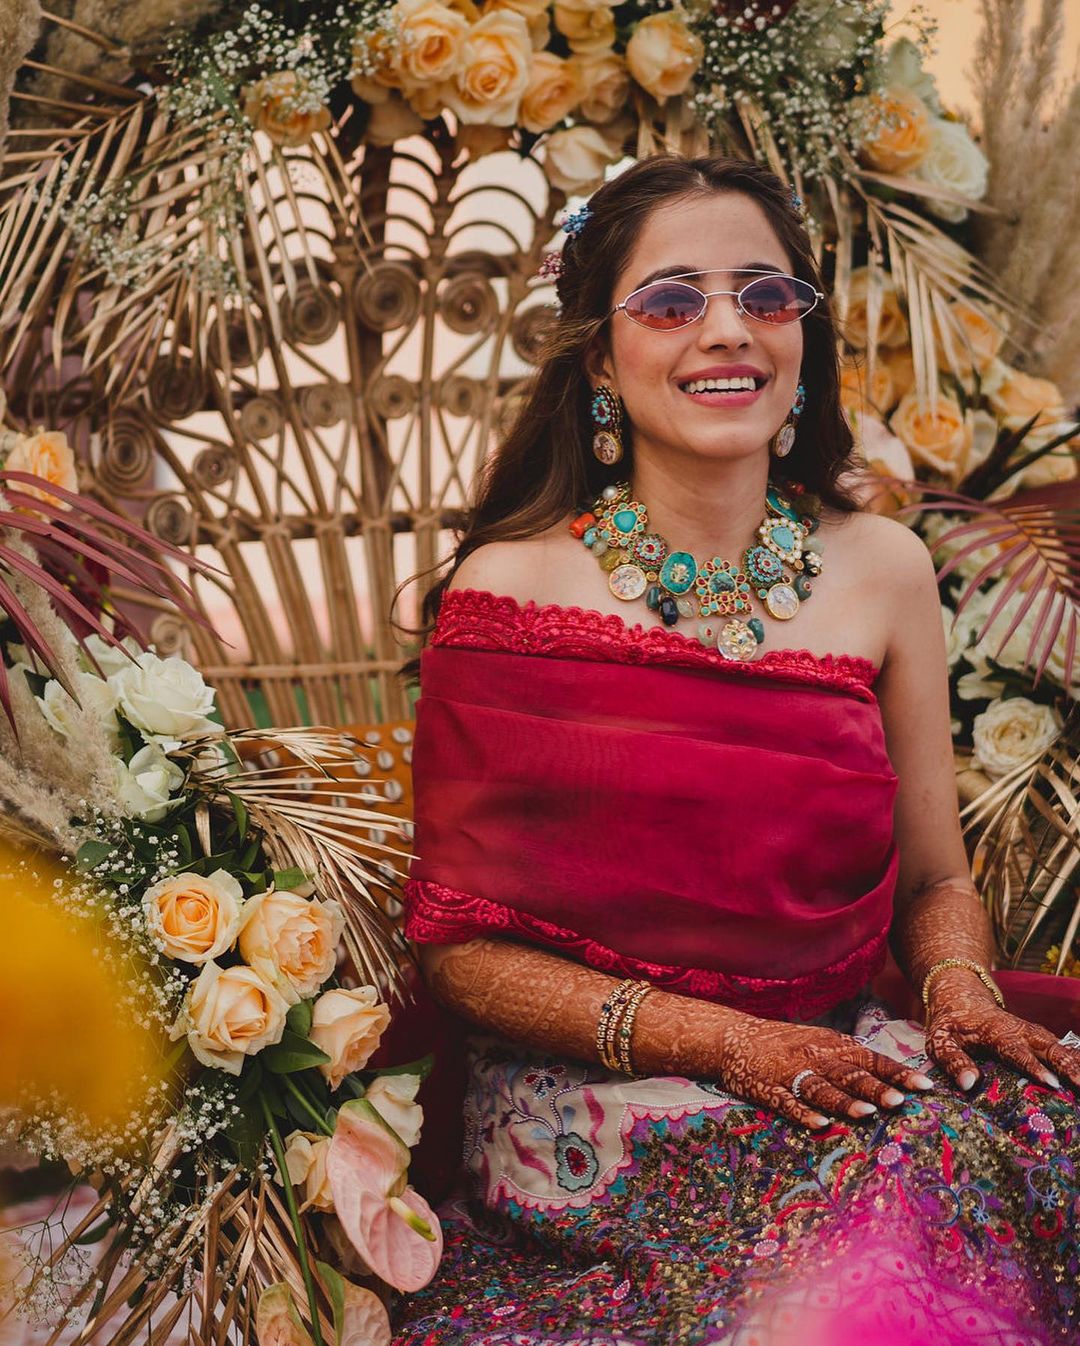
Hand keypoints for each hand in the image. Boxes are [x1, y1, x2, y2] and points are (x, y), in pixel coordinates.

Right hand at [711, 1014, 933, 1129]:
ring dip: (844, 1102)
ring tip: (865, 1115)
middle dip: (875, 1089)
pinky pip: (788, 1103)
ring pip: (822, 1088)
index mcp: (833, 1046)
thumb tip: (893, 1079)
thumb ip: (851, 1059)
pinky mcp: (769, 1089)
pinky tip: (818, 1125)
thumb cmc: (786, 1044)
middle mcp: (816, 1058)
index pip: (872, 1059)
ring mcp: (792, 1074)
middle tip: (900, 1102)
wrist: (735, 1038)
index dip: (898, 1073)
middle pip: (850, 1074)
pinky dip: (803, 1113)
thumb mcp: (821, 1042)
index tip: (925, 1087)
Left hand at [925, 967, 1079, 1092]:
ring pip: (1058, 1046)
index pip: (1015, 1050)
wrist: (960, 998)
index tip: (1051, 1083)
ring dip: (1075, 1062)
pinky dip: (1075, 1059)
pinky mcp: (1037, 1037)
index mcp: (994, 1031)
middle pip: (1046, 1046)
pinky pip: (1060, 1047)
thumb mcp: (941, 1040)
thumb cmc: (950, 1025)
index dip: (1032, 1066)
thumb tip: (968, 1084)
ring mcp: (1030, 1033)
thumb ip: (952, 1060)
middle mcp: (1018, 1030)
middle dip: (1067, 1064)